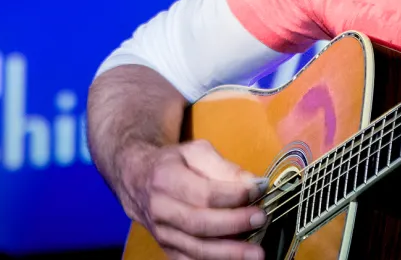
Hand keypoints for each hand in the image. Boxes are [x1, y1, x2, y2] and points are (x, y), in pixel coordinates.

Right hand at [120, 139, 267, 259]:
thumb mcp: (197, 152)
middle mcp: (160, 210)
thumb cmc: (175, 163)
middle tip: (261, 219)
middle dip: (234, 224)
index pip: (203, 193)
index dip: (233, 195)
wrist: (139, 180)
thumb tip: (254, 184)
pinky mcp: (167, 250)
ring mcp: (162, 234)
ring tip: (257, 253)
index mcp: (166, 179)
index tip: (258, 191)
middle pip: (199, 224)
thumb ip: (225, 167)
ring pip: (196, 249)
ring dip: (229, 253)